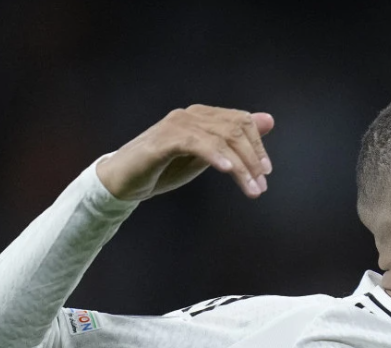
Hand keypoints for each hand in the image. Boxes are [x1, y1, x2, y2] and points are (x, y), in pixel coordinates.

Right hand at [96, 105, 274, 201]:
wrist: (122, 181)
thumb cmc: (163, 168)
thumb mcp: (206, 156)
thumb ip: (233, 141)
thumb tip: (268, 120)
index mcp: (202, 116)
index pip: (241, 121)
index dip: (258, 146)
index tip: (265, 173)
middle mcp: (190, 115)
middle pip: (234, 129)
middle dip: (252, 159)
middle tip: (261, 186)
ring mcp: (176, 125)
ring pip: (220, 138)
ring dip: (240, 166)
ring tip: (251, 189)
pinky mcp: (162, 141)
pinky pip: (196, 143)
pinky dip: (215, 156)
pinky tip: (228, 170)